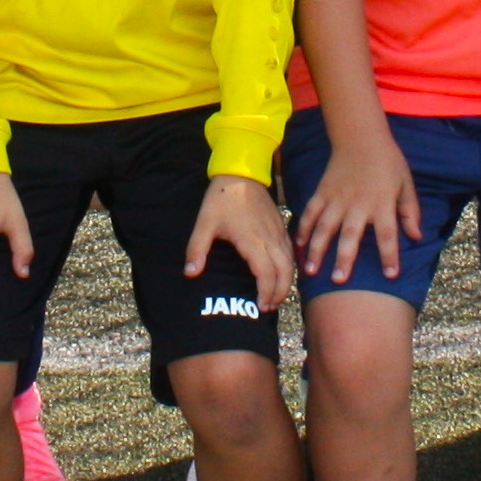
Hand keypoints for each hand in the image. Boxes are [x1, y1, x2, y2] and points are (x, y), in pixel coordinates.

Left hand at [186, 174, 294, 314]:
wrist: (240, 173)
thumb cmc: (222, 198)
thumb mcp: (204, 223)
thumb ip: (197, 249)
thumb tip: (190, 273)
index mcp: (253, 240)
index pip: (267, 273)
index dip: (266, 292)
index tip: (260, 306)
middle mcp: (270, 238)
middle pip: (284, 272)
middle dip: (279, 293)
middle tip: (268, 307)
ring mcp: (278, 232)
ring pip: (290, 263)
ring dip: (286, 282)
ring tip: (275, 297)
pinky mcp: (281, 226)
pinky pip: (291, 252)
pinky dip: (290, 268)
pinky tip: (282, 276)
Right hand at [295, 131, 421, 285]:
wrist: (361, 136)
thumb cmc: (388, 162)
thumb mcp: (406, 185)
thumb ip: (410, 212)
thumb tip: (416, 237)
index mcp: (382, 203)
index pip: (387, 234)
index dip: (390, 255)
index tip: (391, 274)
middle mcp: (358, 204)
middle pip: (351, 235)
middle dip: (344, 258)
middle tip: (338, 281)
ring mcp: (337, 198)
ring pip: (325, 227)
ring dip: (317, 249)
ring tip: (310, 271)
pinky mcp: (322, 191)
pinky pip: (311, 212)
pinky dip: (304, 228)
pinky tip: (299, 245)